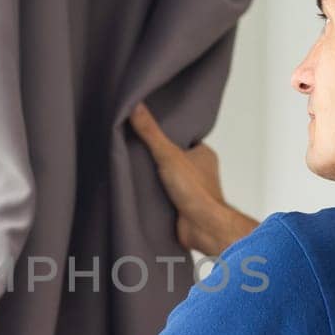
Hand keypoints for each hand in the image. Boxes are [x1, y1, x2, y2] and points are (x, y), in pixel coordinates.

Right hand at [128, 103, 257, 254]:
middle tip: (134, 147)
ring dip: (152, 176)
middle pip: (172, 157)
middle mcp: (198, 171)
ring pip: (166, 177)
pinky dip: (152, 193)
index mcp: (203, 154)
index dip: (165, 133)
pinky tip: (136, 189)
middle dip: (155, 155)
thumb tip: (135, 107)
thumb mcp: (168, 154)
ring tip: (131, 166)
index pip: (182, 138)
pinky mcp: (180, 205)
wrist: (202, 227)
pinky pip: (162, 194)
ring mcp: (189, 189)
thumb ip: (150, 132)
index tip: (147, 128)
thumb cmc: (196, 192)